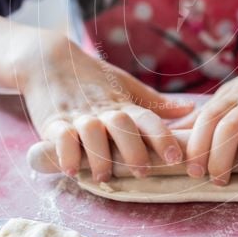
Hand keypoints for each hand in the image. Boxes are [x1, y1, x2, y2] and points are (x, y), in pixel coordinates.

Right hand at [16, 32, 193, 180]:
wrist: (47, 59)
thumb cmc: (91, 77)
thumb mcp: (124, 85)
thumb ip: (155, 103)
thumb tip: (190, 108)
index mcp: (122, 103)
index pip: (147, 118)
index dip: (163, 138)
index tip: (176, 157)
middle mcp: (102, 109)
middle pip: (122, 125)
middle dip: (134, 149)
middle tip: (142, 171)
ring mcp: (77, 115)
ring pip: (91, 132)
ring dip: (98, 155)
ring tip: (103, 177)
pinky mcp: (52, 121)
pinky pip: (60, 136)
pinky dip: (65, 152)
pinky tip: (70, 169)